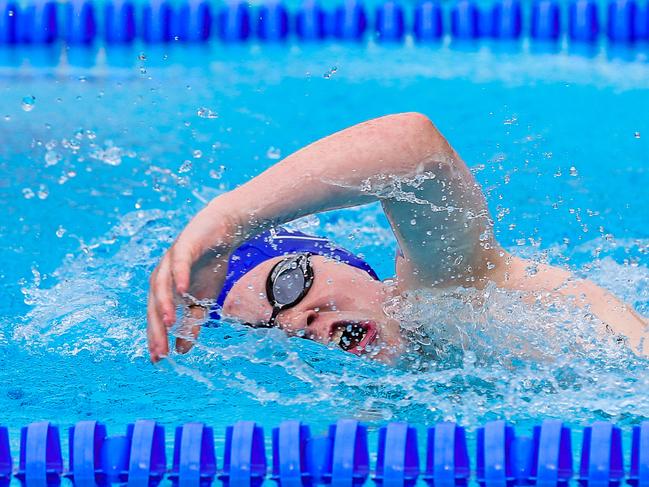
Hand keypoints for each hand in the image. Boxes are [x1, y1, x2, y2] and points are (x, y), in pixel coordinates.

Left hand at [147, 197, 242, 361]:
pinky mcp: (183, 246)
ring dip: (164, 305)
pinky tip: (183, 289)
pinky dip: (179, 276)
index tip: (157, 359)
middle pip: (154, 305)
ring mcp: (170, 260)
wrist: (224, 231)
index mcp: (164, 290)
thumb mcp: (203, 300)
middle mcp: (161, 275)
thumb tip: (182, 350)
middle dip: (156, 329)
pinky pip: (178, 263)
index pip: (156, 317)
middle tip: (160, 351)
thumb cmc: (210, 265)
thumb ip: (192, 322)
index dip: (156, 337)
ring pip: (161, 285)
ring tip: (167, 323)